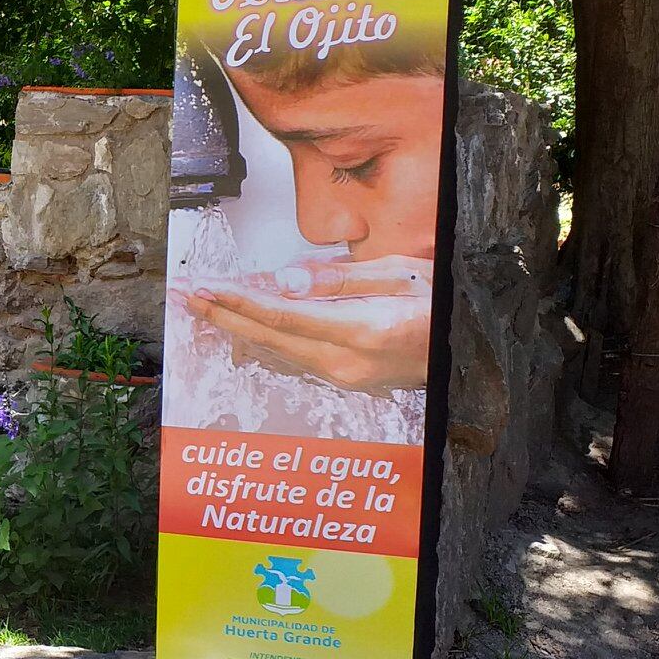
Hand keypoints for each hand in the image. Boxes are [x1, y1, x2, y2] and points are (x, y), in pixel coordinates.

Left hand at [172, 255, 432, 392]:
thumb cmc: (443, 305)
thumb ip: (341, 280)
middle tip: (185, 297)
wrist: (473, 353)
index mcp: (363, 330)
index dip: (237, 301)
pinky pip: (293, 359)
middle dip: (222, 315)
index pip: (282, 315)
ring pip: (276, 351)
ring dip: (236, 329)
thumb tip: (286, 282)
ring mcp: (346, 378)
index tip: (204, 287)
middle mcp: (348, 362)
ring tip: (201, 309)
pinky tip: (239, 330)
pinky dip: (262, 341)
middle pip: (268, 337)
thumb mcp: (402, 275)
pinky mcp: (346, 382)